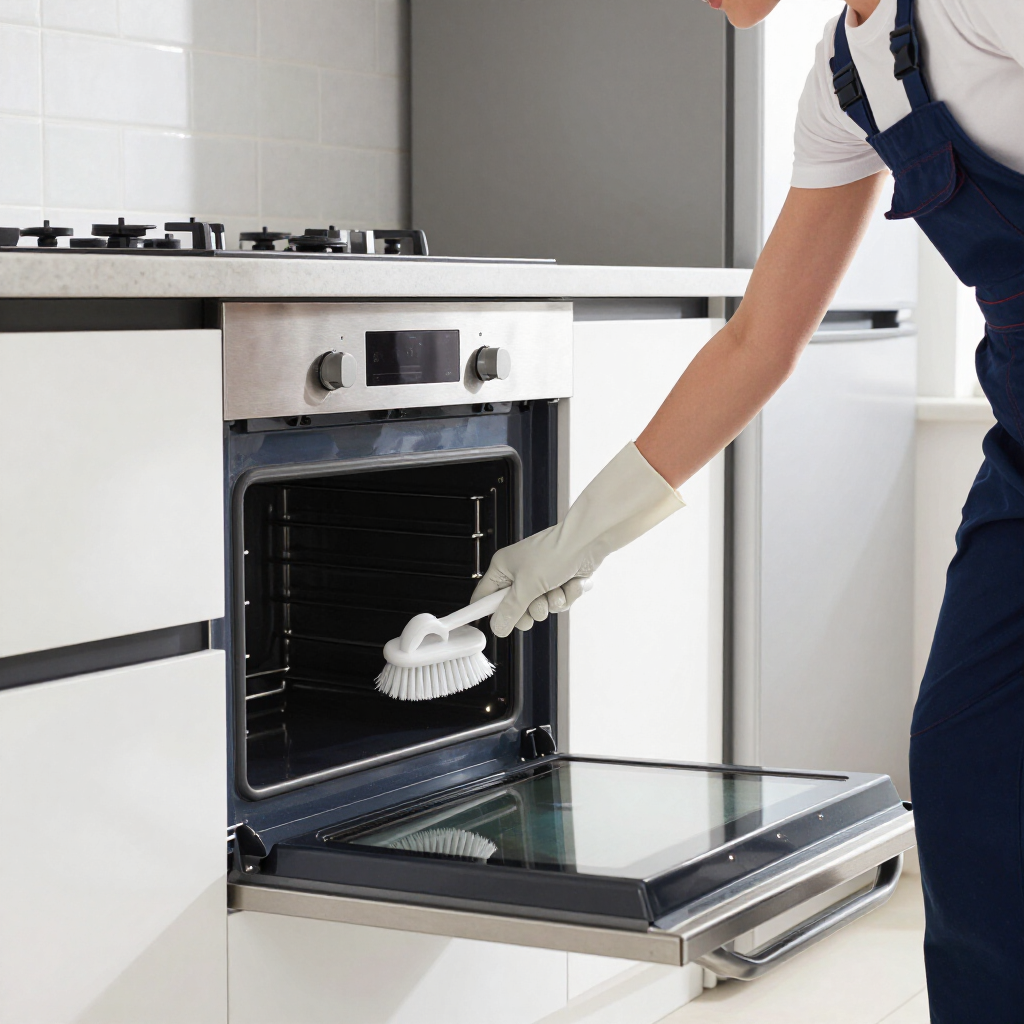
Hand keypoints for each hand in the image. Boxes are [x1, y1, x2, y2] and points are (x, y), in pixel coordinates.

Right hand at [470, 442, 683, 636]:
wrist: (588, 541)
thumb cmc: (555, 552)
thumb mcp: (527, 586)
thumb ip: (511, 610)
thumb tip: (498, 627)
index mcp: (503, 567)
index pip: (484, 596)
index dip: (487, 613)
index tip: (495, 626)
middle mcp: (520, 573)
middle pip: (514, 609)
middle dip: (530, 611)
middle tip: (537, 605)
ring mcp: (540, 578)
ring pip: (540, 608)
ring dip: (552, 603)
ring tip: (557, 588)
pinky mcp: (559, 582)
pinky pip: (557, 602)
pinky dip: (566, 596)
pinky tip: (571, 582)